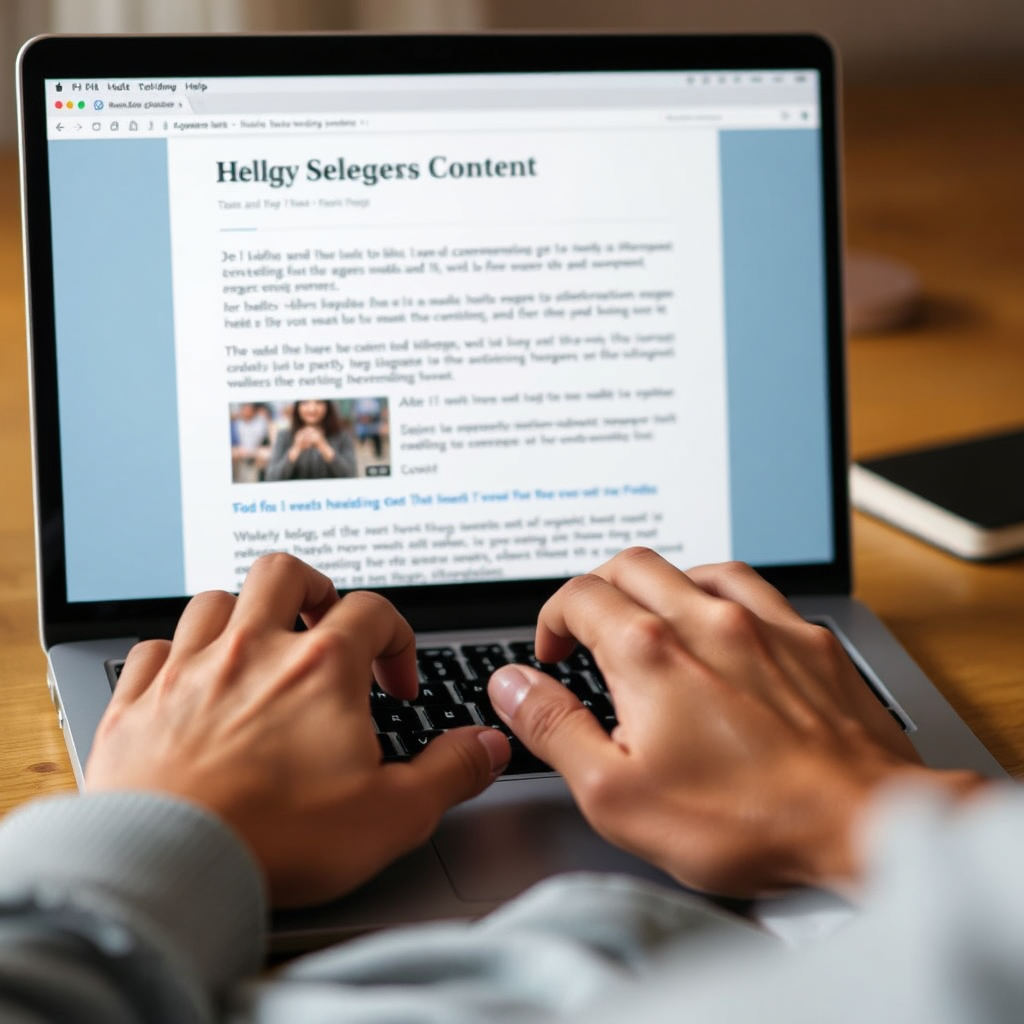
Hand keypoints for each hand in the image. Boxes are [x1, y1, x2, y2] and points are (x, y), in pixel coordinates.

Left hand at [86, 554, 508, 906]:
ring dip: (241, 613)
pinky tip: (186, 679)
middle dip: (312, 588)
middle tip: (324, 619)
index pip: (372, 612)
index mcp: (320, 669)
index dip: (396, 637)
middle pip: (283, 574)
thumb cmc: (277, 839)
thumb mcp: (393, 814)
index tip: (395, 682)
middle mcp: (253, 652)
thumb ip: (450, 771)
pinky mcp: (136, 705)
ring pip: (214, 601)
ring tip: (258, 641)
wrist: (168, 866)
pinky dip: (174, 655)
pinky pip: (152, 650)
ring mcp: (189, 672)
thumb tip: (487, 746)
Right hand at [488, 548, 984, 896]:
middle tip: (586, 625)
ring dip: (656, 584)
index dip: (552, 618)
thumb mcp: (615, 793)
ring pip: (691, 566)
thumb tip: (510, 684)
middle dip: (596, 588)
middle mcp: (705, 620)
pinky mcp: (807, 638)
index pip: (580, 597)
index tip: (551, 652)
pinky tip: (720, 618)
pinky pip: (752, 586)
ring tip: (647, 618)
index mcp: (650, 654)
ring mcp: (762, 623)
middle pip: (631, 565)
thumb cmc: (743, 820)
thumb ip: (554, 727)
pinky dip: (717, 591)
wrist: (860, 824)